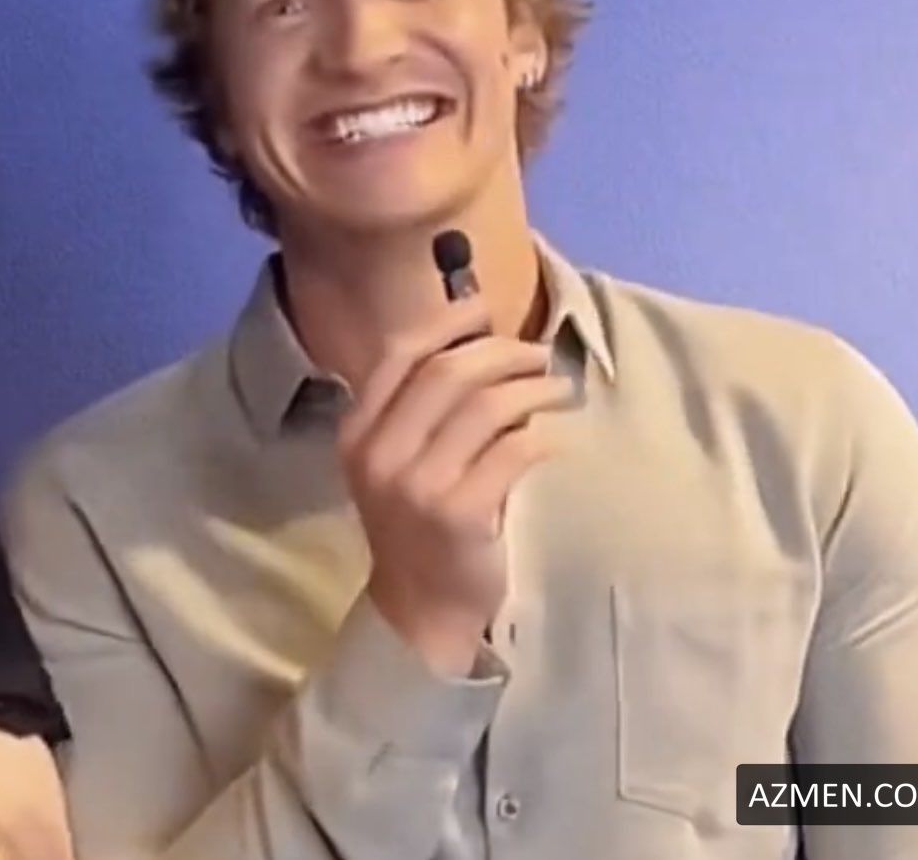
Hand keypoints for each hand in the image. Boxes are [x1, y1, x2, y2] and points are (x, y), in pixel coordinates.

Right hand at [338, 296, 572, 675]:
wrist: (420, 608)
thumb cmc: (416, 521)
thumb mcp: (397, 460)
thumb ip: (421, 405)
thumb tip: (479, 332)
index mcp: (359, 431)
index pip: (401, 355)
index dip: (447, 324)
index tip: (487, 310)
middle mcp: (380, 453)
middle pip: (447, 373)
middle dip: (502, 353)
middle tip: (539, 354)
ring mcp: (417, 485)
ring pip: (484, 407)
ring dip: (531, 388)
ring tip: (557, 389)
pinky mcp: (459, 514)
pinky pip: (512, 451)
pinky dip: (541, 435)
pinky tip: (555, 436)